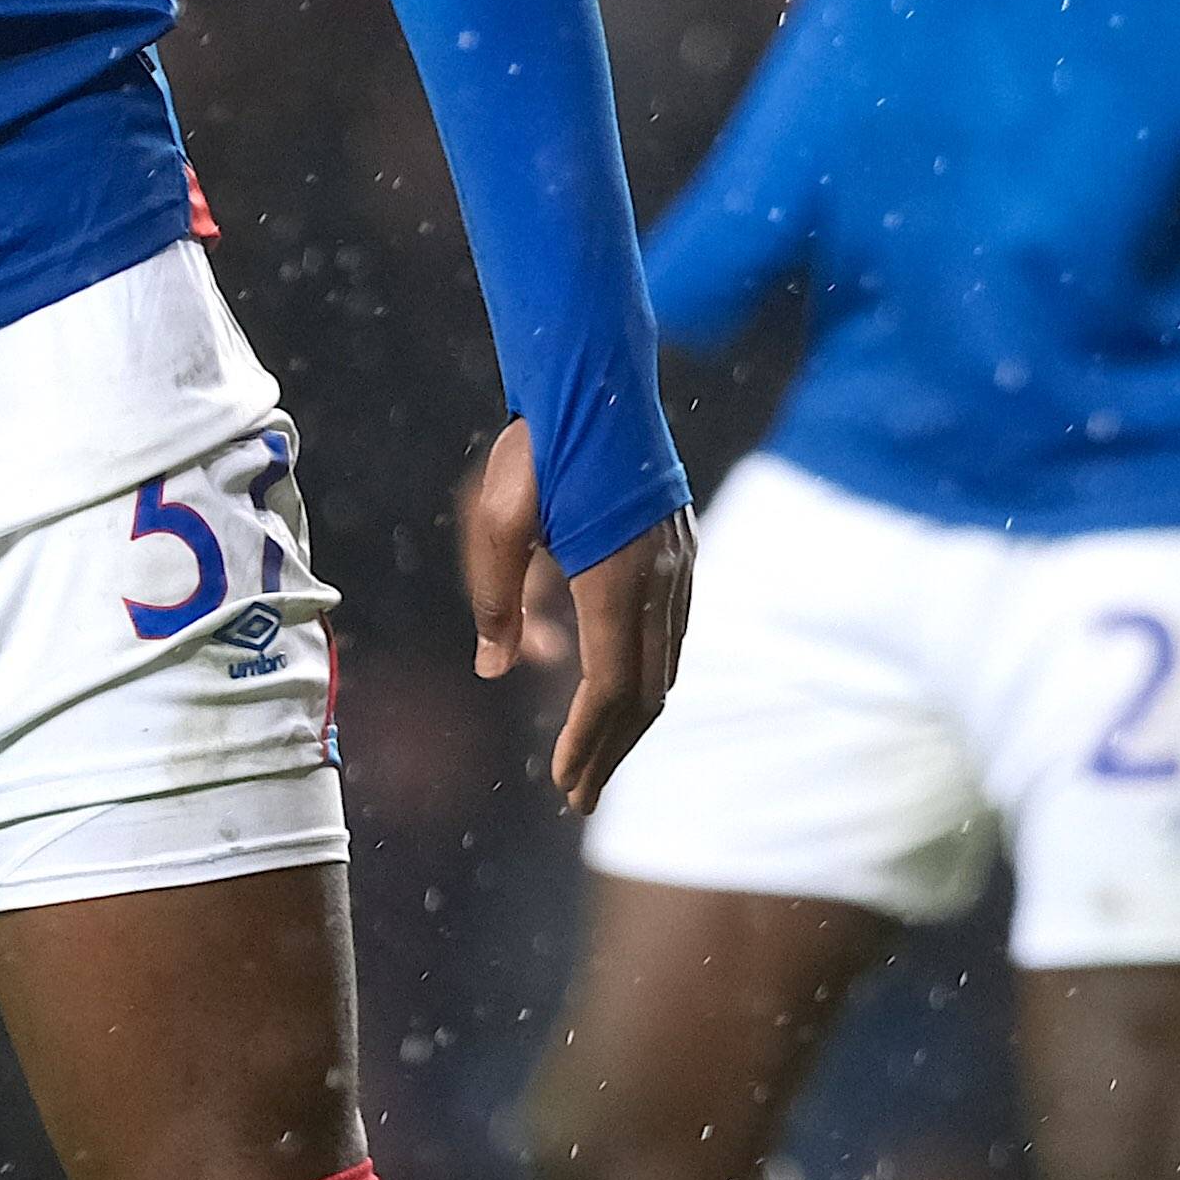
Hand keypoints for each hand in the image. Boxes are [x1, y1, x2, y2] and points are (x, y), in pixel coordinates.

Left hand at [461, 419, 695, 813]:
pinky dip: (644, 675)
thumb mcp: (498, 522)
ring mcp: (681, 567)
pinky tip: (617, 691)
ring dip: (631, 720)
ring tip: (596, 758)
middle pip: (646, 692)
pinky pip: (671, 635)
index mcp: (616, 578)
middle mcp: (661, 582)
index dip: (587, 743)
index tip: (562, 784)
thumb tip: (495, 666)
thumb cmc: (539, 449)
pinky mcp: (684, 553)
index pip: (611, 688)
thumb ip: (496, 599)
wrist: (598, 382)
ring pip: (665, 667)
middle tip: (578, 797)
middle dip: (612, 750)